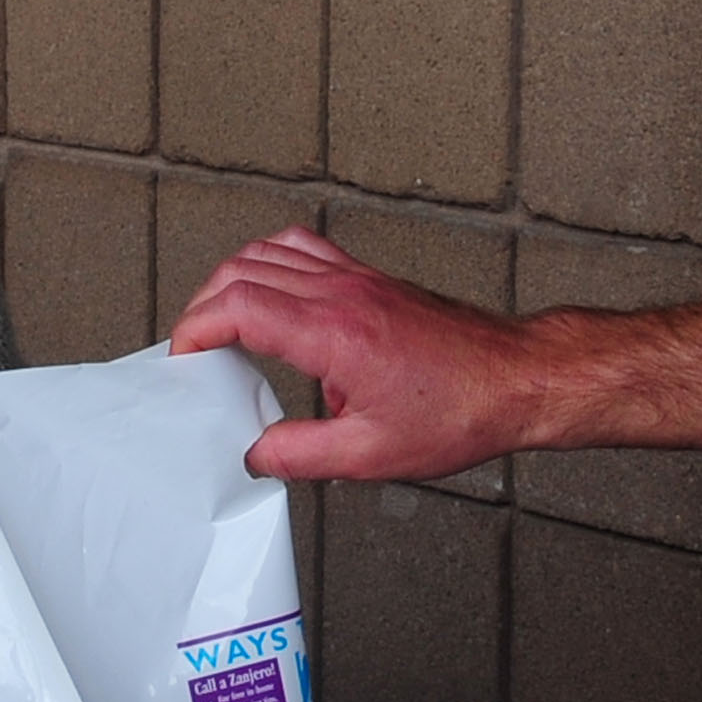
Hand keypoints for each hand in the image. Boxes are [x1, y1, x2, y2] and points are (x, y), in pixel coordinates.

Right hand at [168, 228, 540, 481]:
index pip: (238, 306)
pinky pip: (303, 247)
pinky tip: (269, 294)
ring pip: (268, 251)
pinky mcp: (371, 277)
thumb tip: (257, 454)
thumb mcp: (372, 454)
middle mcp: (342, 292)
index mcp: (334, 333)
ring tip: (219, 322)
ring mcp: (357, 277)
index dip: (196, 328)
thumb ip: (301, 454)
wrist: (518, 378)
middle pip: (242, 271)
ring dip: (231, 280)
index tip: (183, 358)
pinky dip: (269, 263)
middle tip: (193, 349)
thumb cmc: (462, 410)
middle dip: (202, 306)